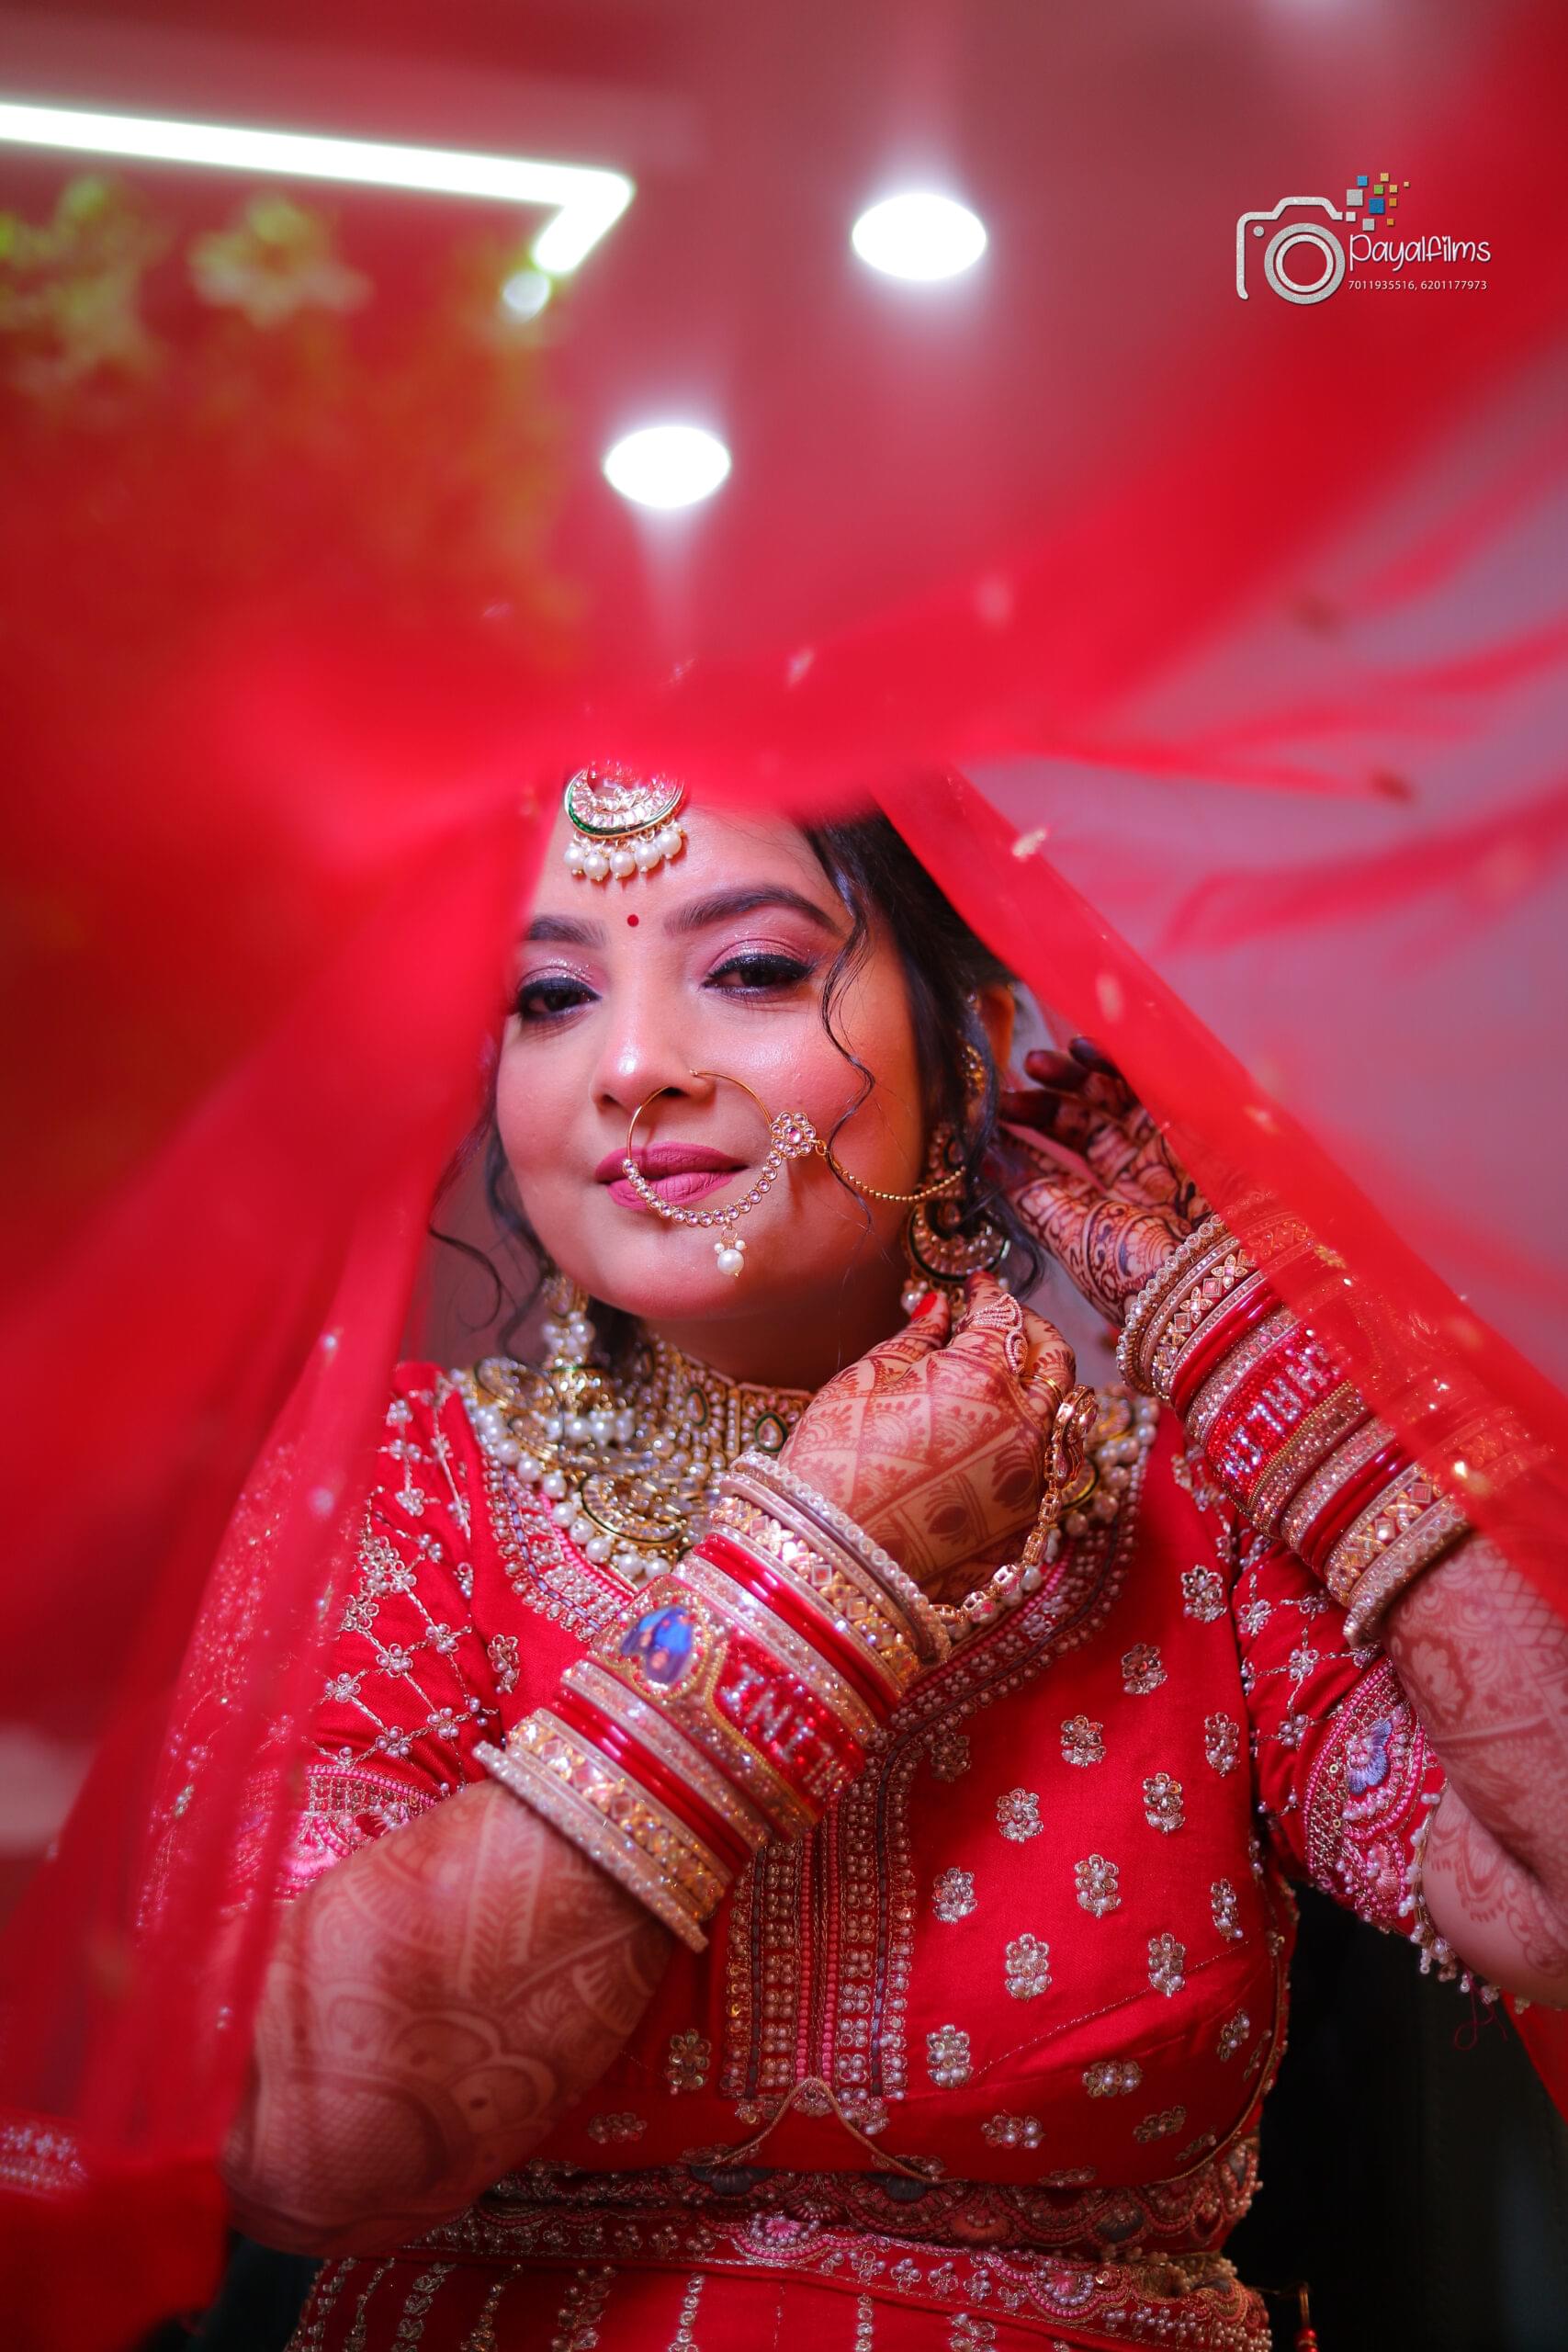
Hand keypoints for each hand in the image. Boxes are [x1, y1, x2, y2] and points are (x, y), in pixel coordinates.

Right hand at [779, 1271, 1074, 1601]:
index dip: (989, 1295)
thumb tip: (940, 1310)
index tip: (975, 1288)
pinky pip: (1049, 1465)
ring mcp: (1034, 1478)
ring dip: (1039, 1386)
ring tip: (1003, 1376)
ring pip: (1062, 1414)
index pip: (1004, 1316)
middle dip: (1031, 1331)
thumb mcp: (867, 1382)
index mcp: (983, 1377)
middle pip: (1054, 1360)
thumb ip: (915, 1340)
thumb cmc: (835, 1463)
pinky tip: (997, 1433)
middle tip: (1002, 1322)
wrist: (831, 1558)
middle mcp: (1025, 1425)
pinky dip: (1032, 1438)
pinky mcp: (1029, 1521)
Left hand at [998, 1037, 1208, 1326]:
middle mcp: (1133, 1179)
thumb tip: (985, 1160)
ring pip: (1113, 1099)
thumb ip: (1031, 1196)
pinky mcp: (1192, 1125)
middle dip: (1043, 1101)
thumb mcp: (1073, 1236)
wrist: (1213, 1281)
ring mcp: (1163, 1151)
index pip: (1055, 1164)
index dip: (1022, 1135)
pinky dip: (1117, 1062)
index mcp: (1102, 1213)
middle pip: (1082, 1125)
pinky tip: (1082, 1050)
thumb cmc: (1139, 1275)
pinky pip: (1150, 1082)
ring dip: (1073, 1074)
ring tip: (1036, 1063)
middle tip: (1009, 1088)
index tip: (985, 1113)